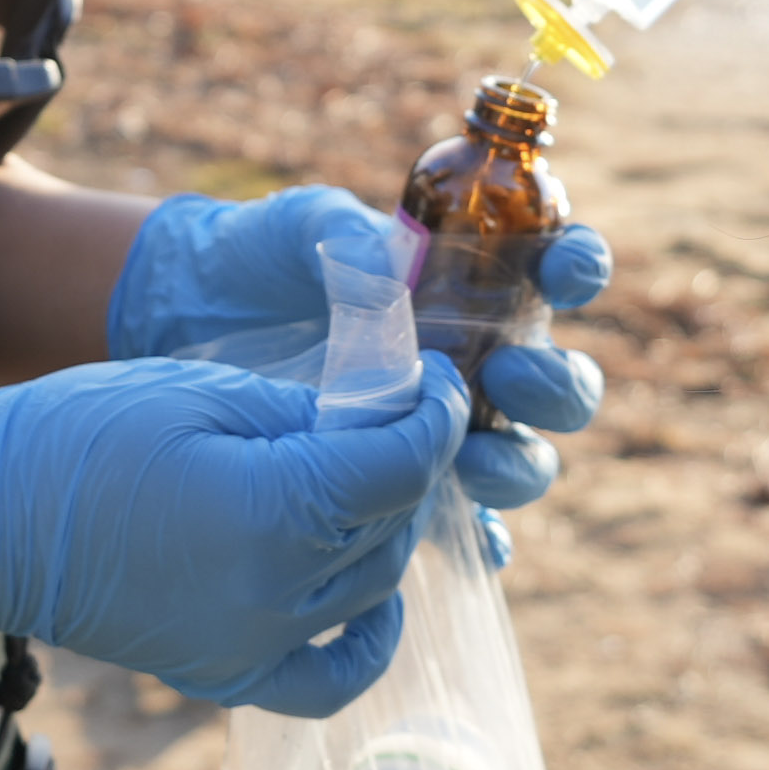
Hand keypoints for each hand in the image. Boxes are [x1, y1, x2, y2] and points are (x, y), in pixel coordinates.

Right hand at [0, 347, 467, 716]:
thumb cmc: (84, 433)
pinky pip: (330, 678)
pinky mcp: (226, 674)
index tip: (441, 384)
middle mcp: (276, 593)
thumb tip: (386, 415)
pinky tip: (376, 596)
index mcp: (275, 509)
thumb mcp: (205, 391)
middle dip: (411, 462)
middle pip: (393, 525)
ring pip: (374, 588)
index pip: (402, 466)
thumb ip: (309, 412)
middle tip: (401, 414)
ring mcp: (252, 645)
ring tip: (371, 477)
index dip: (437, 417)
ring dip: (388, 529)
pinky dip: (370, 640)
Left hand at [105, 185, 610, 511]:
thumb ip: (351, 234)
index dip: (578, 269)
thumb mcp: (304, 227)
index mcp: (474, 278)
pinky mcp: (404, 485)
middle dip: (554, 386)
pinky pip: (466, 527)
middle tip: (510, 375)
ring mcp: (446, 427)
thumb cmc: (261, 256)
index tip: (563, 273)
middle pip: (559, 386)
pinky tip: (470, 542)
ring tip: (471, 460)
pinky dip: (480, 540)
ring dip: (515, 465)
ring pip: (521, 460)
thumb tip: (395, 266)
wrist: (189, 317)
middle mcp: (479, 358)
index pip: (556, 270)